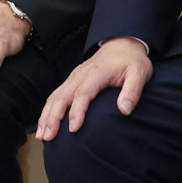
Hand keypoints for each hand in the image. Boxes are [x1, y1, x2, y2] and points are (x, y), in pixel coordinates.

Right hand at [36, 38, 153, 139]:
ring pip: (55, 97)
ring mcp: (74, 78)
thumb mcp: (139, 73)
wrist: (123, 45)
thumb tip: (125, 109)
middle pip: (61, 97)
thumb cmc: (131, 61)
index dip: (76, 112)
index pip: (82, 94)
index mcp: (96, 73)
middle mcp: (80, 75)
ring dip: (46, 116)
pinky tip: (45, 122)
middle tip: (48, 136)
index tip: (73, 128)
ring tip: (42, 135)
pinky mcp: (71, 81)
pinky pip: (55, 95)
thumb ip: (132, 91)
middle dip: (52, 118)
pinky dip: (47, 110)